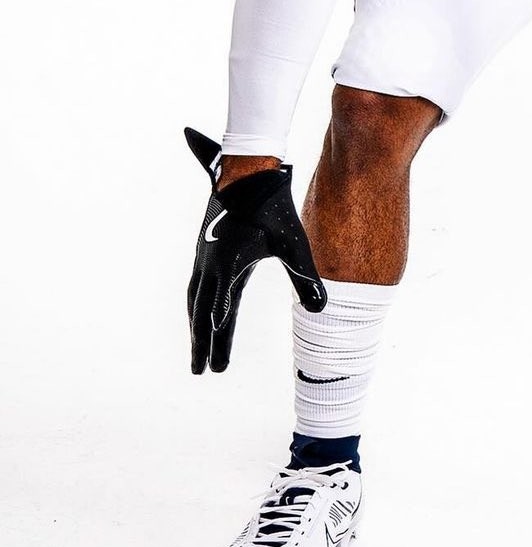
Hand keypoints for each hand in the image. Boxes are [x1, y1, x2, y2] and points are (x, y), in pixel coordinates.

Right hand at [184, 127, 325, 373]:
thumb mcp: (294, 245)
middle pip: (202, 313)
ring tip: (200, 352)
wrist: (249, 173)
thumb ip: (305, 279)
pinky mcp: (205, 250)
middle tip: (204, 373)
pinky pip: (197, 286)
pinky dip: (197, 307)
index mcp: (228, 266)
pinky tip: (202, 315)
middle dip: (203, 344)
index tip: (216, 366)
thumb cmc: (274, 209)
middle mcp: (210, 264)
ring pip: (195, 301)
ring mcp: (204, 257)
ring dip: (197, 328)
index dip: (219, 339)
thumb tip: (322, 310)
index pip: (221, 311)